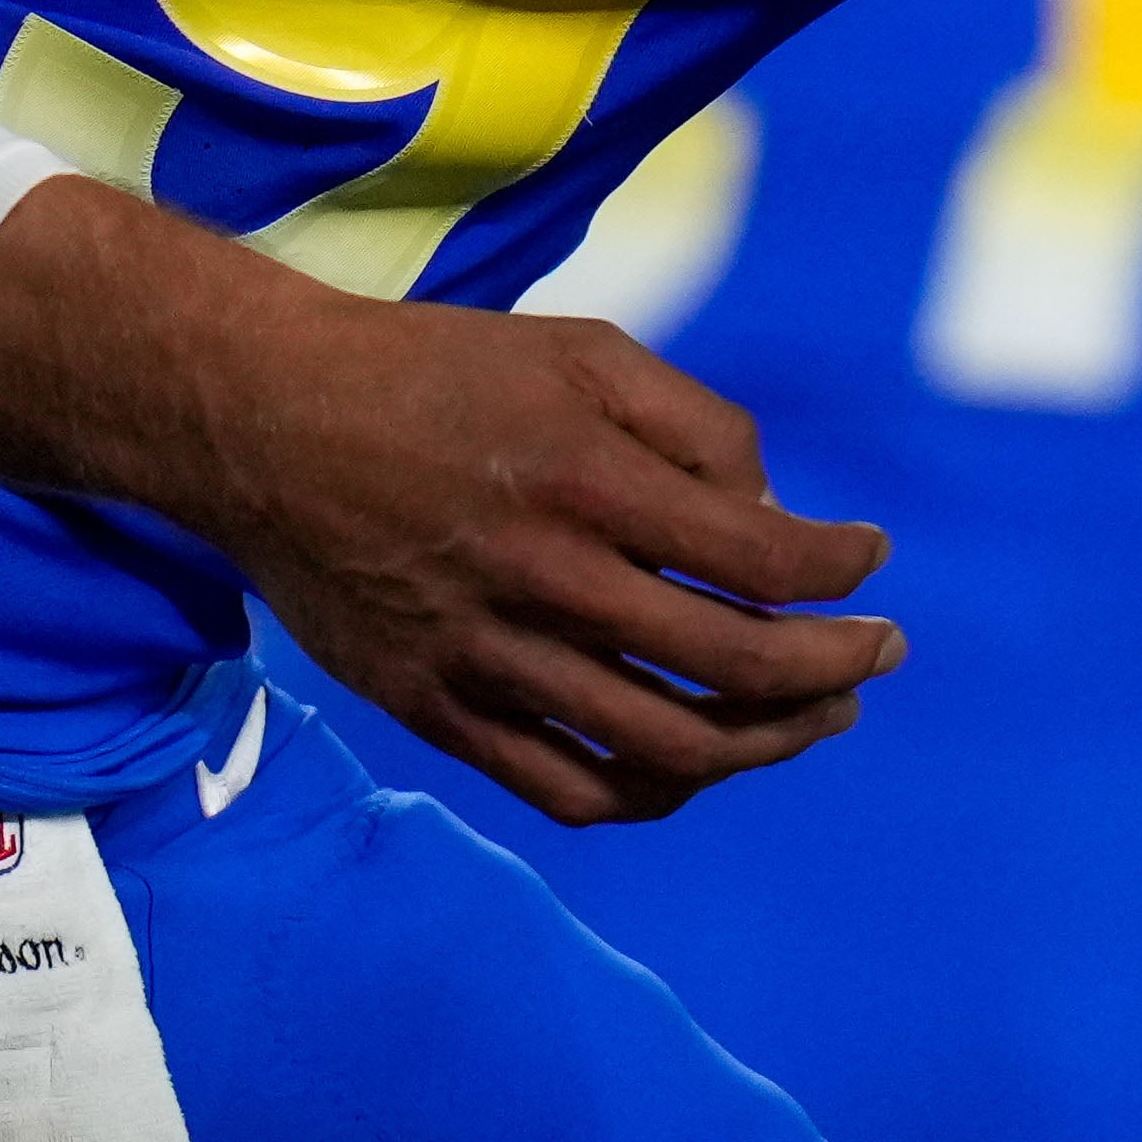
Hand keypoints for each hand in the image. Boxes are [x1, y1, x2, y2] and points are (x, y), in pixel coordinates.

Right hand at [0, 175, 898, 823]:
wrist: (261, 420)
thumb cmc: (441, 373)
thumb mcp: (585, 351)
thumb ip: (699, 428)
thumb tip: (776, 521)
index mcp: (584, 477)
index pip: (760, 556)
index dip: (840, 568)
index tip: (872, 559)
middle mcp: (540, 577)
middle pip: (731, 665)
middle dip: (834, 668)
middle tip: (880, 654)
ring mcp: (482, 656)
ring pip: (661, 747)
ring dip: (766, 744)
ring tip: (819, 718)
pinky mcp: (433, 708)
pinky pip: (564, 788)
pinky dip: (651, 791)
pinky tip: (701, 764)